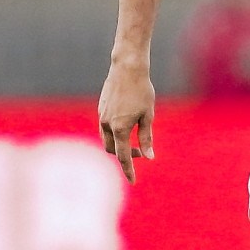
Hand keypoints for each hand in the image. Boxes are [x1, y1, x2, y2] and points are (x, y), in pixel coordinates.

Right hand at [98, 58, 155, 181]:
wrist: (127, 68)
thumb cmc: (142, 91)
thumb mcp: (148, 116)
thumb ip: (146, 138)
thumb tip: (149, 157)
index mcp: (120, 128)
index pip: (123, 156)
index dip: (129, 169)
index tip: (133, 181)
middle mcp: (107, 124)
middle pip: (112, 149)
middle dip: (125, 155)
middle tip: (140, 152)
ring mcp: (101, 116)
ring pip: (106, 139)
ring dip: (118, 144)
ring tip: (133, 142)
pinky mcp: (100, 108)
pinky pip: (105, 127)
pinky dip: (114, 133)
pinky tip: (125, 128)